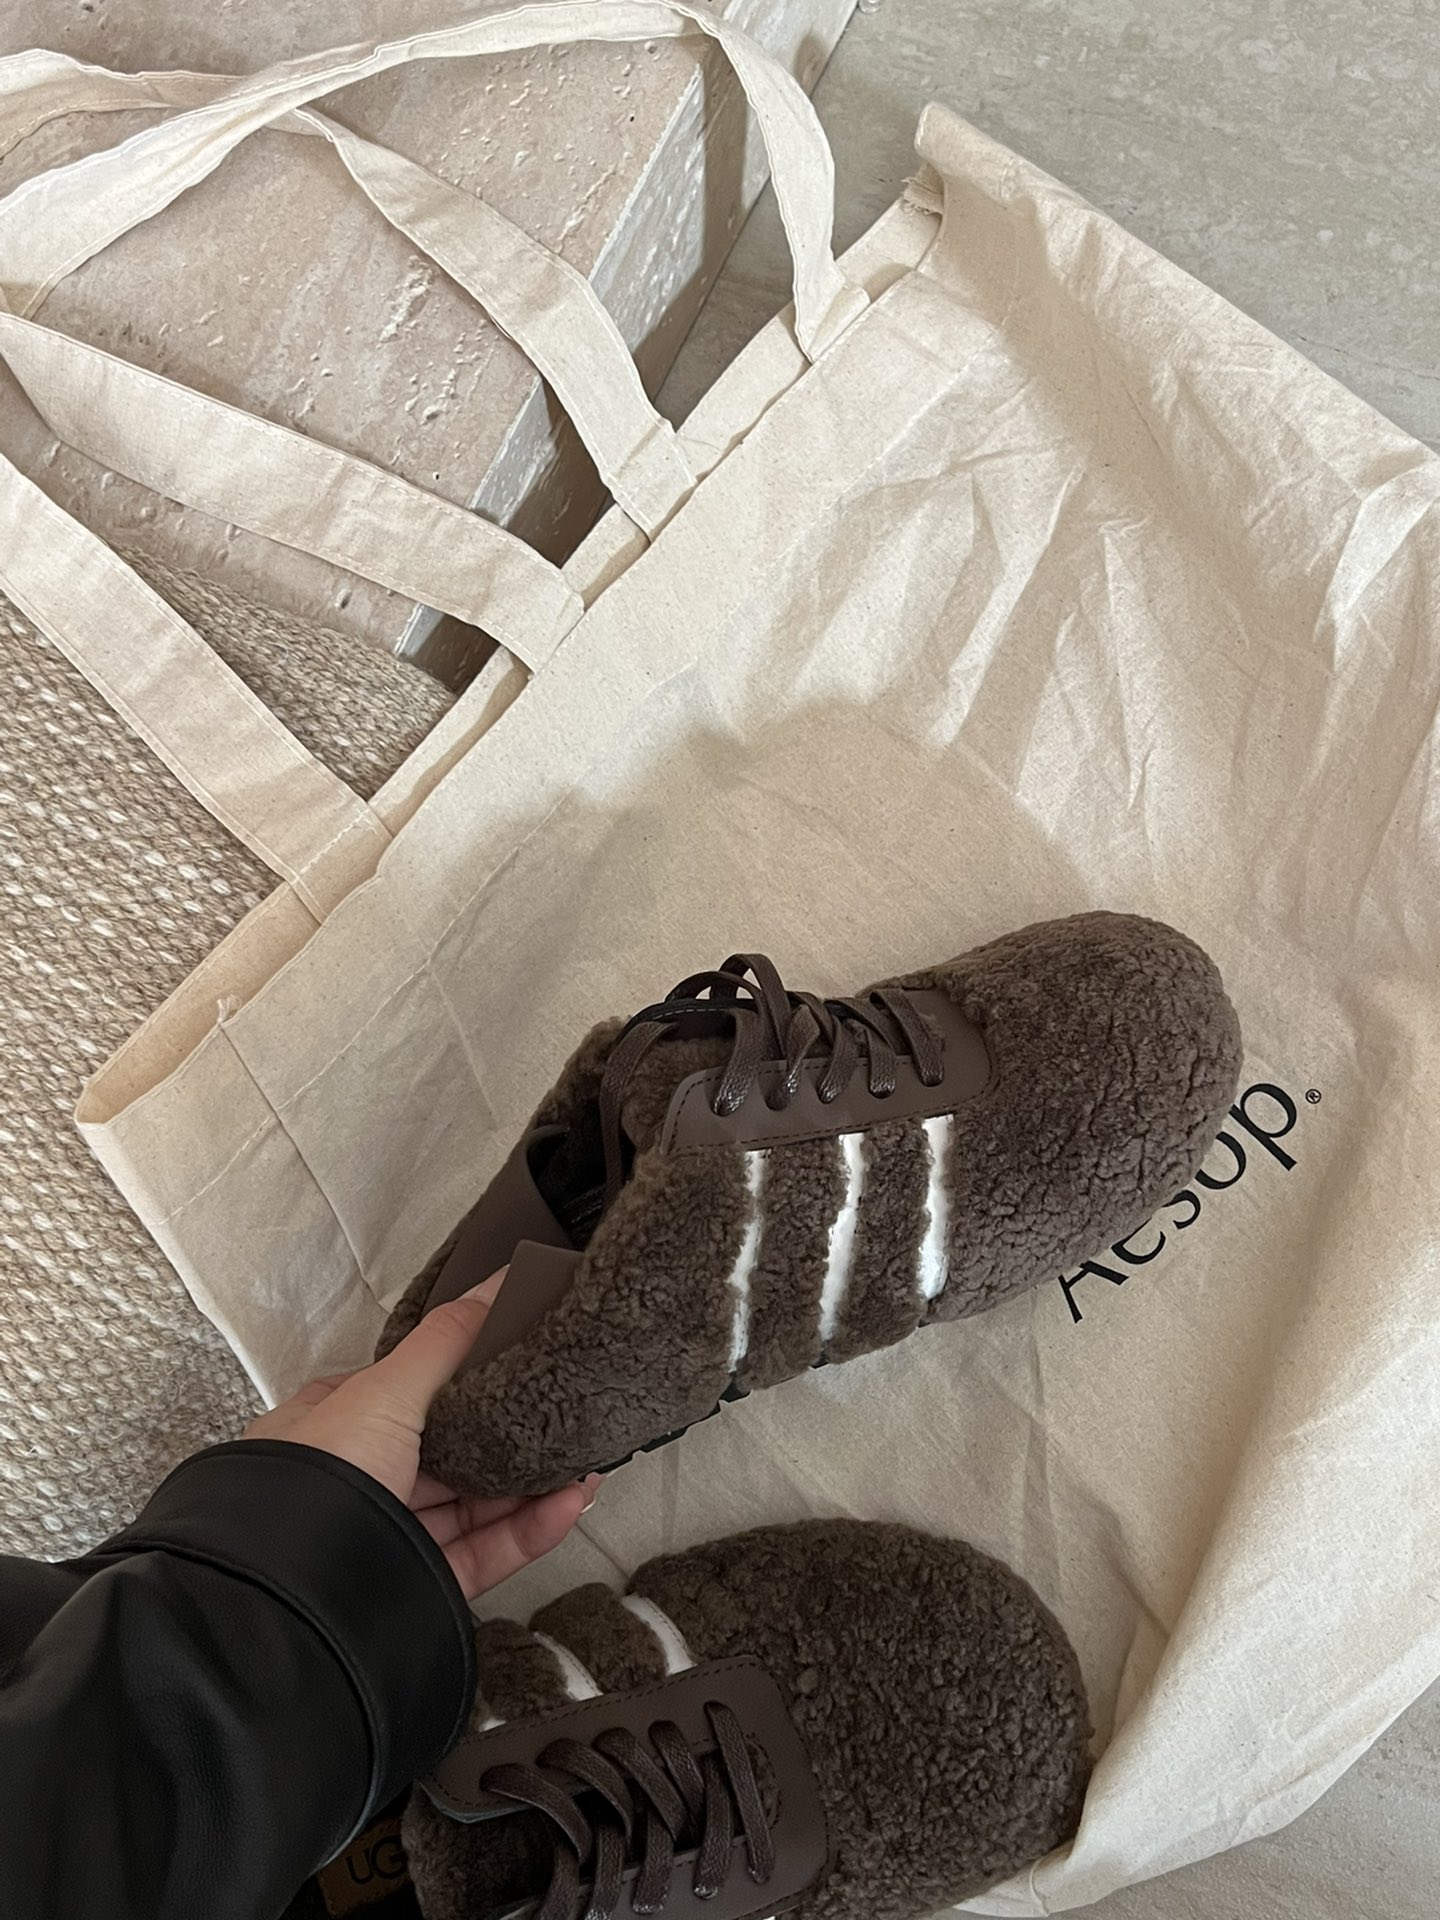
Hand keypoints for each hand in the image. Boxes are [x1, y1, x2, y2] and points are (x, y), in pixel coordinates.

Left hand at [244, 1269, 595, 1600]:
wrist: (295, 1602)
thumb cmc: (310, 1487)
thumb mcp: (384, 1392)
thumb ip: (445, 1342)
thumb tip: (494, 1286)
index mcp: (330, 1429)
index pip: (406, 1392)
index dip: (463, 1378)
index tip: (515, 1367)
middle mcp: (354, 1484)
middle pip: (447, 1453)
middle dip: (507, 1437)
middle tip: (562, 1417)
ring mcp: (385, 1540)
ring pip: (471, 1507)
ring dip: (529, 1485)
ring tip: (582, 1463)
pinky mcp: (417, 1589)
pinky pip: (482, 1554)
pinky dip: (527, 1532)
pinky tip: (565, 1507)